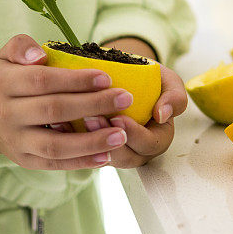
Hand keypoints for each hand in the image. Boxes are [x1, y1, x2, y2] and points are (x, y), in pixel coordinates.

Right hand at [0, 34, 132, 169]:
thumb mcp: (8, 56)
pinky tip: (107, 156)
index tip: (106, 77)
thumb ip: (21, 46)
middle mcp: (6, 114)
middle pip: (54, 111)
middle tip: (125, 98)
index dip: (75, 80)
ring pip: (55, 145)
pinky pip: (55, 164)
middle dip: (93, 105)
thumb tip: (39, 55)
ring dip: (91, 141)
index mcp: (4, 83)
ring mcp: (16, 141)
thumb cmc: (10, 80)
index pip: (43, 81)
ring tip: (121, 135)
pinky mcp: (25, 160)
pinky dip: (82, 162)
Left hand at [73, 38, 187, 167]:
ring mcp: (115, 151)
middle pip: (123, 156)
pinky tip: (58, 124)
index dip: (133, 134)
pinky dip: (69, 138)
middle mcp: (137, 151)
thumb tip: (163, 114)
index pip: (149, 145)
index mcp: (158, 139)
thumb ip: (174, 97)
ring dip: (84, 141)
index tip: (118, 117)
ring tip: (70, 121)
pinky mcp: (95, 148)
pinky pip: (82, 151)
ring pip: (99, 157)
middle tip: (91, 118)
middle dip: (105, 140)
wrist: (128, 76)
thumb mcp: (169, 83)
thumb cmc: (152, 81)